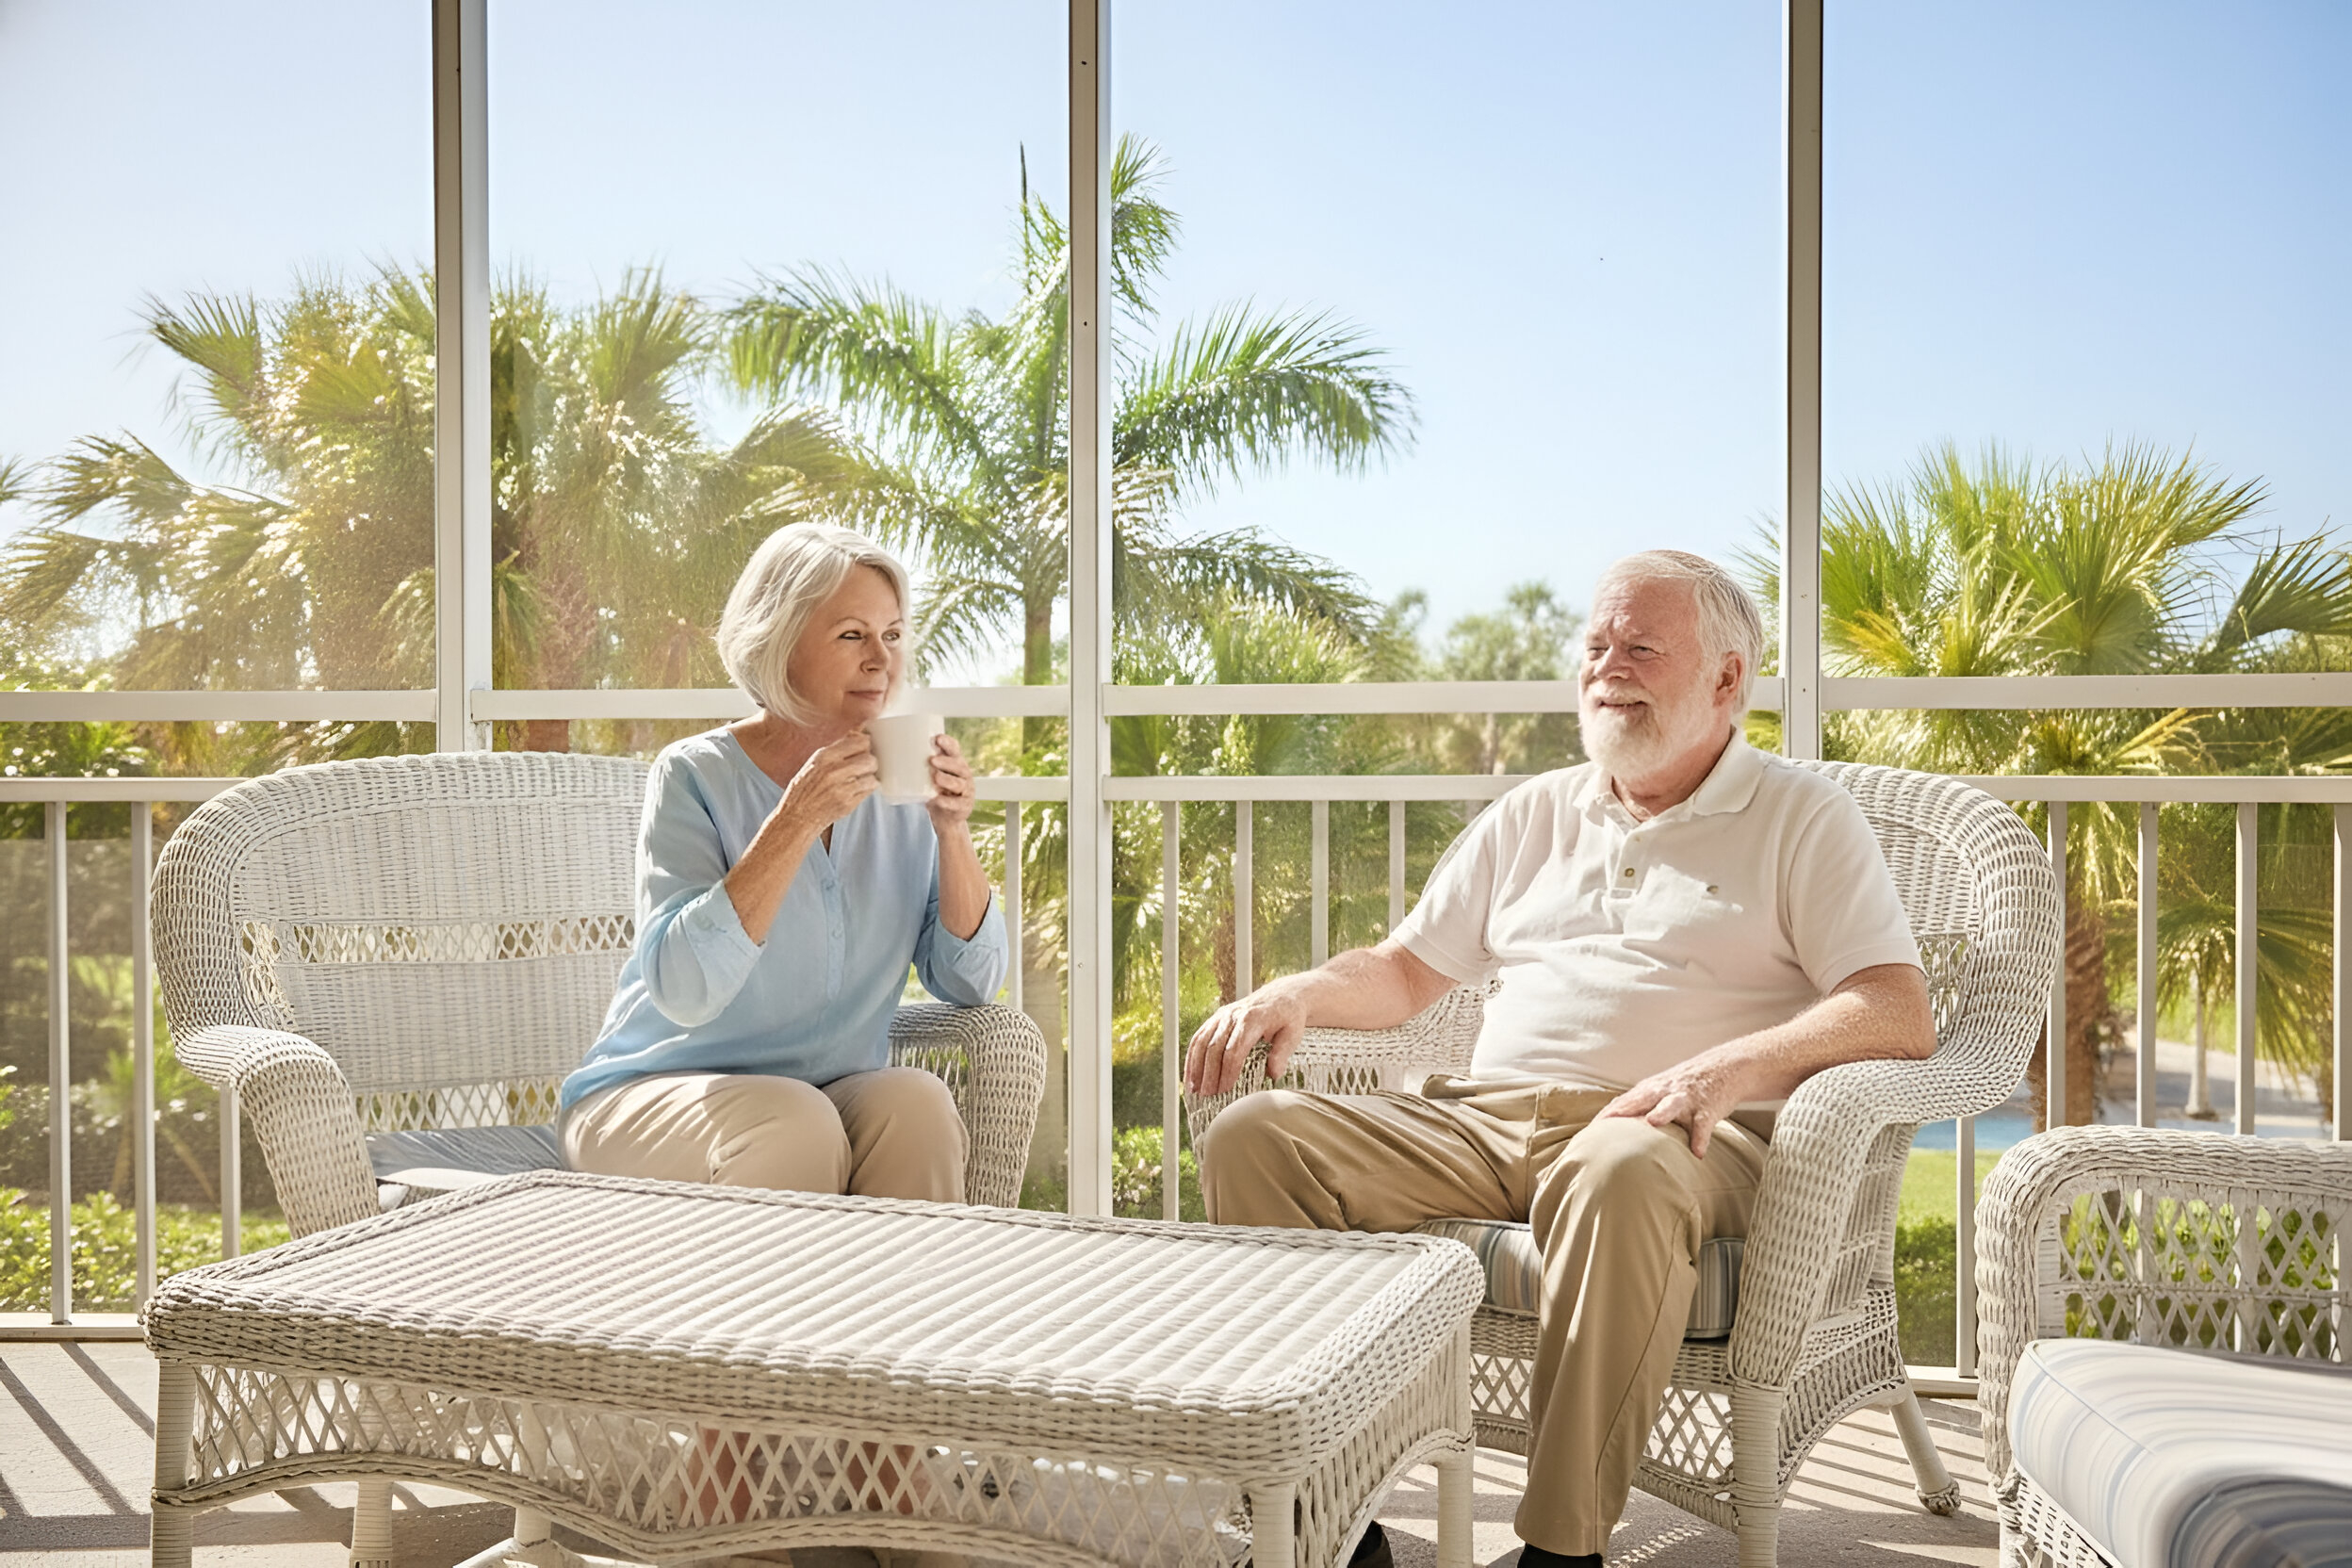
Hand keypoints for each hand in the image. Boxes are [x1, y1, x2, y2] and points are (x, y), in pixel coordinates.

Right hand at [778, 731, 877, 831]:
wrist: (796, 816)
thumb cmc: (805, 789)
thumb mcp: (814, 763)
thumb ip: (836, 750)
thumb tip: (859, 733)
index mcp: (824, 756)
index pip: (860, 742)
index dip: (865, 746)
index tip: (864, 751)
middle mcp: (833, 770)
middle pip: (869, 758)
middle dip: (870, 763)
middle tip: (864, 768)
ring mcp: (841, 787)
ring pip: (872, 774)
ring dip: (870, 776)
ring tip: (861, 780)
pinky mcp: (848, 803)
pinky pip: (869, 790)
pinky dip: (867, 789)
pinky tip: (858, 790)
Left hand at [924, 733, 976, 834]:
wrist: (946, 818)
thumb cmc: (936, 792)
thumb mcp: (929, 777)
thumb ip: (921, 766)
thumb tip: (891, 755)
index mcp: (956, 764)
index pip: (955, 750)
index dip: (948, 743)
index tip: (938, 738)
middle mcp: (964, 775)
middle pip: (959, 766)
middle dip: (946, 762)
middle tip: (932, 760)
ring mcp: (966, 791)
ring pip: (959, 784)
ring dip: (947, 780)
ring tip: (935, 778)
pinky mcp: (964, 806)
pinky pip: (956, 803)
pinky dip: (946, 801)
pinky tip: (937, 799)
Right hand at [1184, 987, 1307, 1096]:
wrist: (1282, 995)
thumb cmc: (1289, 1016)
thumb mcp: (1293, 1033)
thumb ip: (1282, 1053)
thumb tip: (1273, 1074)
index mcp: (1253, 1019)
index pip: (1235, 1049)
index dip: (1228, 1070)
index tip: (1225, 1089)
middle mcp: (1233, 1015)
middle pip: (1214, 1047)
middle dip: (1209, 1073)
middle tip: (1208, 1095)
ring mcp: (1222, 1016)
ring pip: (1201, 1041)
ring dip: (1195, 1067)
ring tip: (1194, 1090)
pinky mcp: (1216, 1019)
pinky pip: (1198, 1038)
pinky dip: (1191, 1058)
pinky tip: (1190, 1076)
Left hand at [1598, 1050, 1752, 1158]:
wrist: (1724, 1068)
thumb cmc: (1685, 1086)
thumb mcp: (1659, 1090)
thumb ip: (1639, 1106)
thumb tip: (1613, 1123)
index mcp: (1651, 1089)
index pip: (1623, 1102)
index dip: (1606, 1116)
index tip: (1588, 1132)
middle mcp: (1665, 1091)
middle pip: (1640, 1099)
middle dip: (1622, 1111)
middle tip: (1604, 1126)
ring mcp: (1686, 1098)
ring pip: (1672, 1105)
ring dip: (1662, 1113)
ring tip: (1652, 1123)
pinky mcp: (1708, 1108)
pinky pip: (1704, 1125)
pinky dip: (1701, 1138)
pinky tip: (1698, 1153)